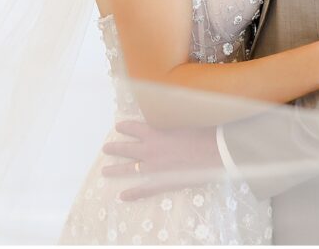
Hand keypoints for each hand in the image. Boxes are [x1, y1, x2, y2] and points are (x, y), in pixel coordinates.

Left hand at [100, 121, 221, 200]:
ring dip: (115, 170)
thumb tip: (168, 122)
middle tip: (106, 148)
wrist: (213, 154)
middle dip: (114, 148)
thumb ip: (171, 125)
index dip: (125, 127)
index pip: (133, 128)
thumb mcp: (182, 124)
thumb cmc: (201, 135)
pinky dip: (132, 194)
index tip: (118, 126)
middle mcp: (149, 151)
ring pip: (128, 169)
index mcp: (154, 134)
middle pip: (126, 149)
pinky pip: (143, 190)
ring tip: (104, 171)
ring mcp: (153, 169)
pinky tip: (122, 196)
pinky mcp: (161, 183)